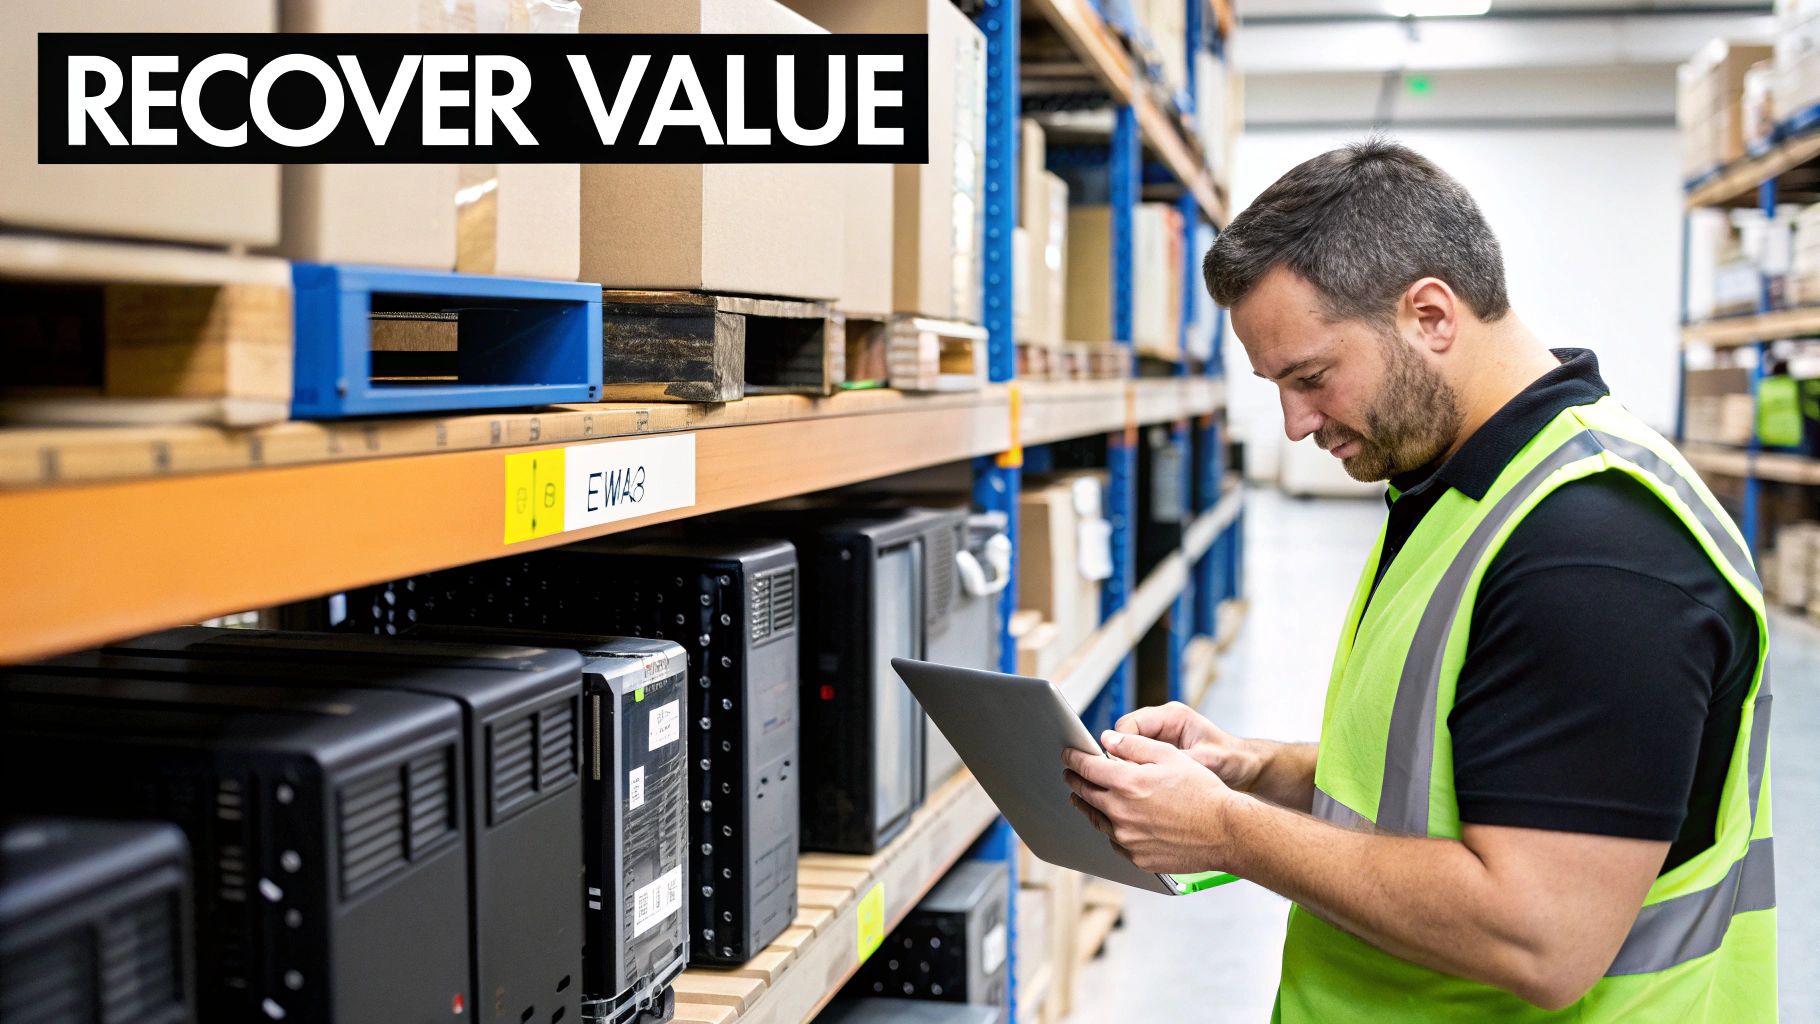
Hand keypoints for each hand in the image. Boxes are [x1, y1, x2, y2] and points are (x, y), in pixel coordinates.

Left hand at [1062, 730, 1241, 873]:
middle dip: (1076, 780)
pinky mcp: (1137, 857)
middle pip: (1086, 794)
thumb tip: (1107, 740)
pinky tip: (1114, 821)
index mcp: (1128, 783)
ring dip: (1088, 805)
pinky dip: (1110, 828)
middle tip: (1071, 774)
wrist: (1226, 831)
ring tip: (1084, 797)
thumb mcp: (1170, 756)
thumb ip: (1134, 746)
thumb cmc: (1203, 791)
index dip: (1074, 758)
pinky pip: (1114, 840)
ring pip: (1097, 819)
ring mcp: (1128, 838)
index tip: (1068, 755)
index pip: (1087, 767)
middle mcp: (1122, 812)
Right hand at [1116, 702, 1261, 792]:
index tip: (1120, 769)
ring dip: (1126, 766)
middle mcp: (1162, 723)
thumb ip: (1179, 760)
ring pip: (1127, 749)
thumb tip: (1150, 767)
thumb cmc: (1231, 759)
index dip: (1120, 746)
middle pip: (1123, 736)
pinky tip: (1140, 789)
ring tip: (1130, 786)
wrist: (1245, 767)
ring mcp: (1160, 737)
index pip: (1129, 725)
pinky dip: (1135, 772)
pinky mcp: (1160, 752)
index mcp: (1172, 715)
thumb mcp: (1207, 760)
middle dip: (1120, 757)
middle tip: (1122, 780)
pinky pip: (1137, 759)